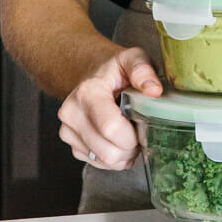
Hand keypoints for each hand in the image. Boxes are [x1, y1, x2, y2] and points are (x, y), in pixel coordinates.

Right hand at [57, 48, 161, 171]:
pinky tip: (118, 140)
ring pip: (104, 160)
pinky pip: (97, 163)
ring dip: (123, 154)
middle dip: (131, 147)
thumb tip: (154, 90)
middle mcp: (72, 113)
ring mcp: (68, 131)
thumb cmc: (115, 70)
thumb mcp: (133, 59)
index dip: (133, 135)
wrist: (92, 74)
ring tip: (130, 134)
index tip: (143, 125)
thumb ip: (143, 70)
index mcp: (87, 92)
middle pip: (108, 151)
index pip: (111, 128)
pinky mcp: (71, 144)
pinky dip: (114, 158)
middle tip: (139, 131)